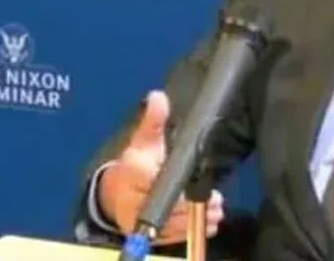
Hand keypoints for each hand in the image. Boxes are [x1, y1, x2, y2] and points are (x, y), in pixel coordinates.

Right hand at [97, 90, 225, 244]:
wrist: (115, 193)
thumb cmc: (136, 164)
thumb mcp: (143, 140)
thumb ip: (153, 120)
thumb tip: (158, 96)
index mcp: (134, 173)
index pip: (157, 180)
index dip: (180, 183)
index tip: (198, 183)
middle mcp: (134, 200)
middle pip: (170, 205)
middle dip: (194, 203)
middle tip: (217, 199)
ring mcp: (140, 221)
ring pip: (173, 223)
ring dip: (198, 218)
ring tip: (217, 209)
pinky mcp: (148, 234)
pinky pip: (171, 236)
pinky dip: (191, 230)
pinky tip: (209, 222)